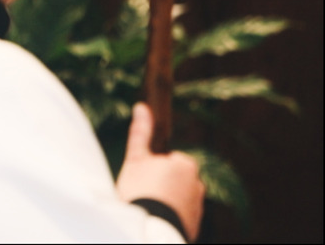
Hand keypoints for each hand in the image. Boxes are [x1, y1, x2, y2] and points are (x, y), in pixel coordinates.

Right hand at [115, 103, 204, 240]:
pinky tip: (157, 218)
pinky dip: (171, 216)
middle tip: (144, 193)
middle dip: (162, 185)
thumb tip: (142, 106)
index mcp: (186, 165)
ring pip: (178, 198)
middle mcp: (197, 184)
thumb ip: (141, 133)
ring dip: (167, 202)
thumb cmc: (141, 190)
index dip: (153, 168)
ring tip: (149, 207)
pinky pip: (181, 215)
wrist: (150, 228)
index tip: (142, 179)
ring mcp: (198, 206)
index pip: (169, 161)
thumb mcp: (136, 158)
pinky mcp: (195, 225)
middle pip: (175, 180)